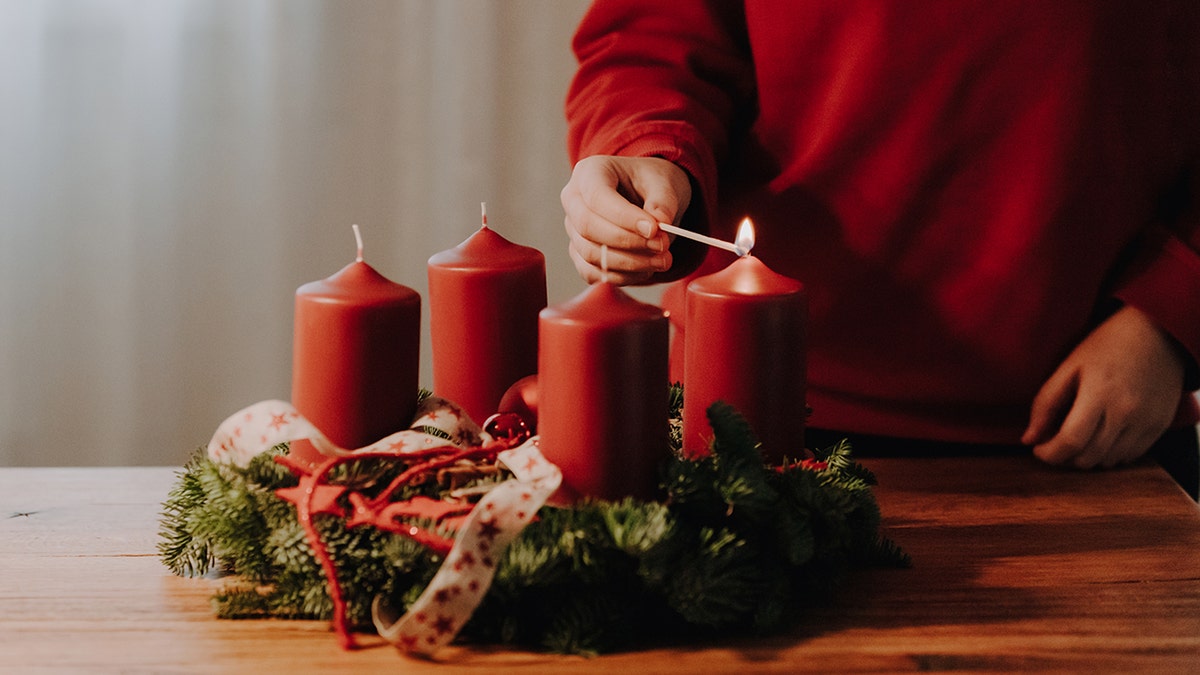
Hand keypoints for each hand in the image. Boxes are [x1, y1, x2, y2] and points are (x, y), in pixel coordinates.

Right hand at [560, 155, 691, 284]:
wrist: (647, 196)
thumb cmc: (650, 183)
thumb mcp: (664, 182)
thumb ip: (663, 202)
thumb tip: (660, 224)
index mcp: (590, 172)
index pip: (597, 197)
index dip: (624, 217)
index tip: (654, 229)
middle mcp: (573, 200)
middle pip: (588, 227)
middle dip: (628, 242)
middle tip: (662, 246)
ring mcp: (573, 229)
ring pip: (590, 253)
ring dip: (629, 263)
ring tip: (662, 260)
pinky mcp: (580, 254)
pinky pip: (593, 273)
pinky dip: (622, 277)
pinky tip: (646, 269)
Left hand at [1022, 305, 1186, 468]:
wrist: (1158, 333)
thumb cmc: (1108, 345)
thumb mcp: (1069, 367)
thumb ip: (1046, 403)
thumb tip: (1028, 439)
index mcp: (1099, 394)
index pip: (1070, 442)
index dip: (1049, 454)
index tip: (1038, 449)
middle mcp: (1126, 412)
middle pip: (1088, 457)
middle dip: (1064, 457)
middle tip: (1055, 443)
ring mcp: (1146, 422)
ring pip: (1108, 462)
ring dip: (1087, 458)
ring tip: (1078, 439)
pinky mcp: (1160, 426)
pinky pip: (1130, 457)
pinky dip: (1110, 455)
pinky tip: (1101, 437)